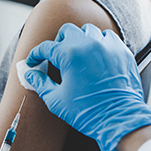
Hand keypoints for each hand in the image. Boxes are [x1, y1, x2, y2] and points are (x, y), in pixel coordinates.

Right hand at [24, 23, 150, 150]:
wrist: (119, 119)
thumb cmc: (86, 112)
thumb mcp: (56, 100)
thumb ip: (40, 83)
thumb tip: (29, 74)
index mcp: (69, 54)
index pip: (46, 47)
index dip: (35, 55)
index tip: (33, 62)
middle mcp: (88, 44)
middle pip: (67, 31)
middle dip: (58, 42)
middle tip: (55, 57)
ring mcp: (107, 45)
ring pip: (88, 30)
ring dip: (79, 40)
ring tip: (77, 55)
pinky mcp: (122, 51)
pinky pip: (107, 37)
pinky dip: (98, 43)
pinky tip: (95, 56)